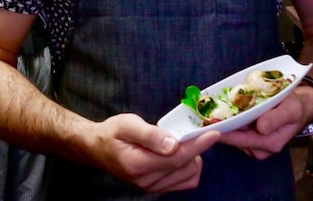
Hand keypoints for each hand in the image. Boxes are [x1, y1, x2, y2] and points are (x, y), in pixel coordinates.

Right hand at [90, 113, 220, 192]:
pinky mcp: (158, 188)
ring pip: (188, 175)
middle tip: (195, 130)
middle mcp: (147, 181)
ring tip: (182, 141)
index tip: (214, 133)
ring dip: (193, 157)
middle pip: (185, 166)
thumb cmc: (112, 132)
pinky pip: (185, 181)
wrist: (98, 148)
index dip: (197, 144)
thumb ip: (150, 135)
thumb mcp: (127, 124)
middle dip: (196, 148)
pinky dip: (189, 167)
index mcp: (138, 164)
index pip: (176, 157)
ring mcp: (152, 187)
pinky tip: (180, 153)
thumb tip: (174, 144)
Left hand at [217, 92, 307, 158]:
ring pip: (233, 134)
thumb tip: (261, 127)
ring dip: (223, 123)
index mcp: (270, 143)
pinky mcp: (251, 136)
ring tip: (209, 110)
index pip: (241, 140)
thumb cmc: (296, 107)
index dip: (224, 132)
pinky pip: (236, 130)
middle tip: (202, 115)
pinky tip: (221, 110)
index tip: (208, 125)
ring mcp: (254, 143)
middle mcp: (260, 147)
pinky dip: (229, 120)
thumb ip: (276, 119)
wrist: (299, 107)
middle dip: (219, 127)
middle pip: (234, 138)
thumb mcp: (291, 110)